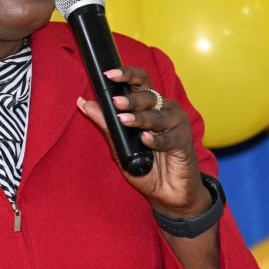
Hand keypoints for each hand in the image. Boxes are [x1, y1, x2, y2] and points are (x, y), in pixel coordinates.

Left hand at [77, 66, 211, 218]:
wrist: (165, 193)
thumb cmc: (144, 166)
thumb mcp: (118, 145)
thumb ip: (105, 123)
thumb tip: (83, 102)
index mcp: (148, 105)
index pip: (140, 81)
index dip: (126, 74)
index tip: (109, 75)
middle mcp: (163, 109)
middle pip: (148, 95)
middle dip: (130, 99)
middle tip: (116, 103)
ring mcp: (176, 123)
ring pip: (158, 114)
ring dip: (140, 118)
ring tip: (125, 120)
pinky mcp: (184, 140)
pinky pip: (169, 137)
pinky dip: (156, 139)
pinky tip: (146, 140)